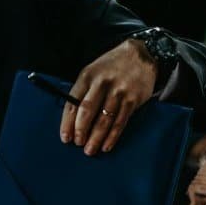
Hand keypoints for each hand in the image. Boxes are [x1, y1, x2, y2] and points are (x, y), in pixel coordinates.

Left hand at [60, 39, 157, 155]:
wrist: (140, 55)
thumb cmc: (111, 66)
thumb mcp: (93, 71)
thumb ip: (83, 91)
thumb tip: (73, 118)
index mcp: (87, 76)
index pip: (73, 102)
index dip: (68, 122)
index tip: (65, 137)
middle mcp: (102, 84)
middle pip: (87, 111)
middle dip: (81, 130)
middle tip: (78, 144)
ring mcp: (118, 92)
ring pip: (104, 119)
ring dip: (96, 138)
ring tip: (90, 150)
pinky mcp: (133, 100)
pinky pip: (120, 122)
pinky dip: (112, 136)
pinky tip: (106, 146)